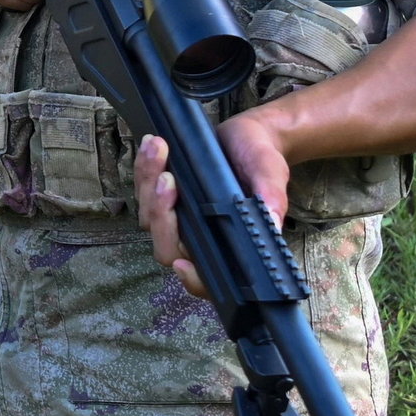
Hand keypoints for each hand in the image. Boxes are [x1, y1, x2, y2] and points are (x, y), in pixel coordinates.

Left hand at [134, 111, 290, 297]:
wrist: (248, 136)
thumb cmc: (262, 162)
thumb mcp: (271, 175)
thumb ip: (271, 198)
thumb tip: (272, 223)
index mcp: (227, 243)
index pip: (206, 277)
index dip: (192, 280)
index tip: (182, 265)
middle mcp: (198, 237)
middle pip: (166, 248)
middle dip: (162, 215)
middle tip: (168, 180)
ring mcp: (178, 218)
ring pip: (149, 218)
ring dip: (148, 183)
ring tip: (160, 149)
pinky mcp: (162, 197)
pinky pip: (143, 191)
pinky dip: (143, 169)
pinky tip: (151, 146)